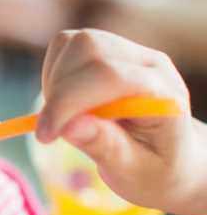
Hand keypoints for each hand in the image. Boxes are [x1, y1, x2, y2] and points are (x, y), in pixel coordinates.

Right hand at [37, 29, 206, 214]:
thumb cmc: (154, 169)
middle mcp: (146, 62)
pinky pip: (64, 45)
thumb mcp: (135, 172)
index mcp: (163, 92)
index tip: (45, 135)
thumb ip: (105, 147)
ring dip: (54, 81)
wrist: (168, 157)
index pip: (110, 76)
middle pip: (88, 49)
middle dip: (59, 91)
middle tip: (53, 131)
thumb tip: (68, 126)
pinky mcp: (102, 47)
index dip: (69, 101)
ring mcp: (124, 50)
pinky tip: (64, 102)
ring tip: (63, 117)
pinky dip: (52, 74)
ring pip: (72, 43)